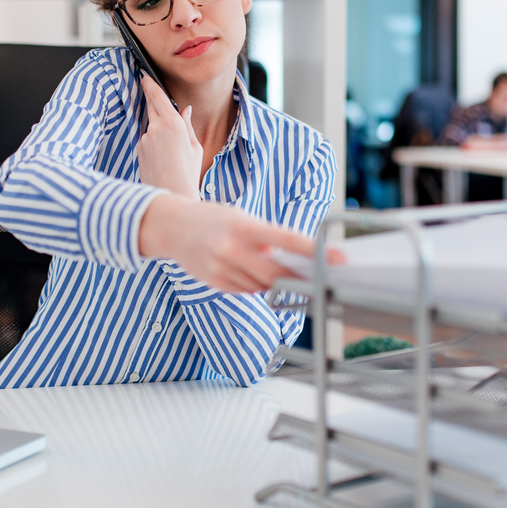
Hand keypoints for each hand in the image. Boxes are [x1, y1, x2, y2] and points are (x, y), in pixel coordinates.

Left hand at [136, 76, 202, 199]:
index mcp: (173, 124)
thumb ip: (187, 125)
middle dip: (149, 96)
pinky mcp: (139, 149)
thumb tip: (185, 110)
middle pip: (150, 106)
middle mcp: (156, 128)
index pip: (159, 97)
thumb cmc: (188, 172)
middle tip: (147, 87)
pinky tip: (162, 158)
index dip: (151, 85)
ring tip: (171, 151)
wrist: (172, 193)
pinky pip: (147, 140)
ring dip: (158, 130)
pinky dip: (153, 144)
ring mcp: (145, 138)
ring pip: (151, 126)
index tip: (145, 76)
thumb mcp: (194, 146)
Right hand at [139, 194, 328, 292]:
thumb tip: (292, 259)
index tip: (336, 258)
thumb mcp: (239, 217)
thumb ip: (264, 237)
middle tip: (315, 276)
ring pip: (262, 285)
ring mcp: (222, 269)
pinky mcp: (214, 283)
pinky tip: (250, 273)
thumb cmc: (211, 218)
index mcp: (244, 227)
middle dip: (297, 276)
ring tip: (275, 270)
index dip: (315, 252)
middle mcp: (233, 250)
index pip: (288, 241)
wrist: (169, 226)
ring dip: (274, 280)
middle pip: (277, 273)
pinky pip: (245, 290)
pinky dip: (254, 285)